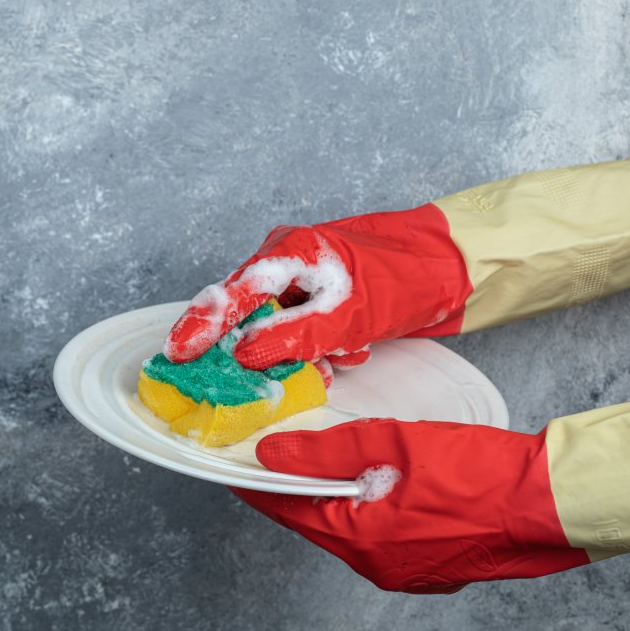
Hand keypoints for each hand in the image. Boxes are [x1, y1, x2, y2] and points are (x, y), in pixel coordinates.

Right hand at [164, 204, 471, 369]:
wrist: (454, 266)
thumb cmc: (405, 277)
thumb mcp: (348, 313)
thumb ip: (293, 335)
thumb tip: (244, 355)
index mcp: (287, 251)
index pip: (230, 294)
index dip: (200, 327)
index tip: (175, 356)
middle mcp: (288, 260)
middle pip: (249, 313)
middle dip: (261, 350)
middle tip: (267, 379)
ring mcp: (305, 277)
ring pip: (278, 327)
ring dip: (299, 353)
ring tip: (336, 361)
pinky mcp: (322, 295)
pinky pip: (301, 329)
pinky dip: (318, 348)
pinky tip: (346, 354)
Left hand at [232, 418, 589, 593]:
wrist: (553, 502)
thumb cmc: (483, 473)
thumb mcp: (396, 445)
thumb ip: (327, 452)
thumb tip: (272, 455)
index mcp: (364, 541)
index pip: (290, 511)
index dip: (260, 485)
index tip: (233, 466)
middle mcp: (381, 566)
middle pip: (318, 523)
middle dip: (296, 489)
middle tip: (276, 454)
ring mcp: (409, 572)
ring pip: (351, 530)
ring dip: (334, 499)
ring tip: (320, 463)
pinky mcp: (433, 566)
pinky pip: (382, 537)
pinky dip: (368, 509)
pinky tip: (372, 482)